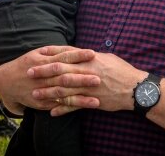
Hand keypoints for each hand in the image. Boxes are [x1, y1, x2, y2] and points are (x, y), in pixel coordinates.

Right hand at [0, 46, 99, 115]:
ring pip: (64, 94)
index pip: (63, 57)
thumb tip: (73, 48)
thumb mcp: (37, 53)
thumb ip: (55, 51)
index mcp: (43, 60)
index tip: (92, 53)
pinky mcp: (43, 103)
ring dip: (80, 97)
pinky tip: (84, 108)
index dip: (78, 55)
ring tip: (97, 99)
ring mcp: (43, 91)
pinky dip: (72, 107)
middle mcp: (43, 76)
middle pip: (65, 77)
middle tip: (99, 78)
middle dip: (82, 78)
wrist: (5, 82)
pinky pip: (59, 105)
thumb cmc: (26, 64)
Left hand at [28, 50, 145, 115]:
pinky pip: (73, 106)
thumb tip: (82, 53)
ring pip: (63, 89)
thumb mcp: (107, 58)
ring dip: (48, 92)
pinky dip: (62, 109)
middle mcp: (87, 71)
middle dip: (43, 71)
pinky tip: (51, 112)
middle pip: (60, 69)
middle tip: (29, 72)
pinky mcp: (91, 100)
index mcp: (90, 59)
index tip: (38, 53)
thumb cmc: (122, 71)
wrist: (135, 88)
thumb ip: (91, 57)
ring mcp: (88, 87)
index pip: (67, 53)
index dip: (51, 53)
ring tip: (35, 94)